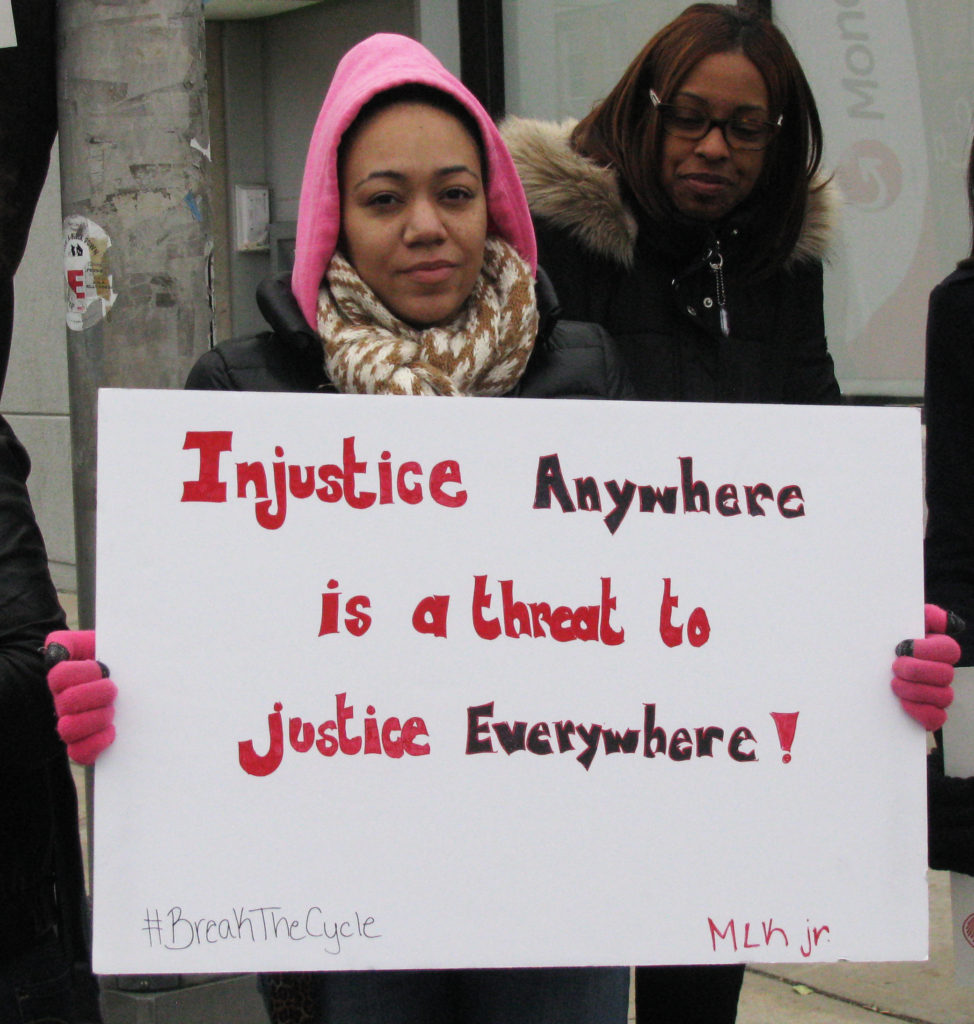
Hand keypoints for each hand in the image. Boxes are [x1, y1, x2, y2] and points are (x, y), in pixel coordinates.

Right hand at [45, 630, 116, 763]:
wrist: (129, 679)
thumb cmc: (112, 659)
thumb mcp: (93, 642)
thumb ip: (69, 641)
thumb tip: (55, 651)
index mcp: (63, 677)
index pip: (59, 676)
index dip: (84, 672)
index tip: (103, 668)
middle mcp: (63, 702)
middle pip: (67, 703)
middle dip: (98, 694)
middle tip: (113, 689)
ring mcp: (71, 723)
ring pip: (68, 729)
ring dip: (97, 718)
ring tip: (113, 710)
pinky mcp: (83, 744)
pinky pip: (79, 753)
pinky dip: (97, 743)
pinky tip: (112, 730)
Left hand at [891, 605, 962, 729]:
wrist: (859, 670)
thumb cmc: (881, 643)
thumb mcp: (895, 623)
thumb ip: (922, 616)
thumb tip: (945, 621)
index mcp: (936, 650)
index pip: (949, 650)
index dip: (928, 650)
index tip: (902, 647)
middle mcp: (941, 672)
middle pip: (946, 674)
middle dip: (917, 670)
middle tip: (895, 667)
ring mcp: (937, 694)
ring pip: (944, 696)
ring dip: (915, 690)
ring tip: (894, 684)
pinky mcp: (928, 713)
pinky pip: (937, 718)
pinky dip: (921, 712)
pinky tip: (902, 703)